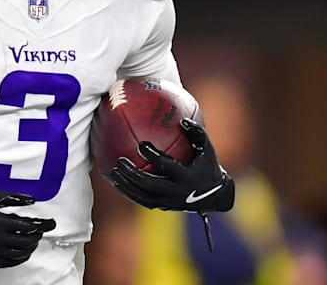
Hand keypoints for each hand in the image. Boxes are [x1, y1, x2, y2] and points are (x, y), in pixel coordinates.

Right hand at [0, 191, 55, 268]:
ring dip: (29, 249)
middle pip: (26, 243)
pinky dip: (17, 259)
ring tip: (34, 241)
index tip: (51, 223)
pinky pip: (6, 262)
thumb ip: (14, 197)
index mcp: (0, 222)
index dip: (43, 225)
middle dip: (37, 237)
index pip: (29, 227)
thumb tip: (32, 200)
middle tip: (42, 230)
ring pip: (18, 255)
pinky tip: (21, 254)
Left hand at [107, 118, 234, 212]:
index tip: (141, 144)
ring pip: (143, 196)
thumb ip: (197, 133)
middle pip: (150, 184)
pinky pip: (142, 201)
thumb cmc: (208, 166)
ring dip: (127, 185)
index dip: (154, 156)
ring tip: (113, 172)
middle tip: (120, 161)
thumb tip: (182, 119)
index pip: (168, 166)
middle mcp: (176, 192)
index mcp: (187, 177)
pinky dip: (129, 192)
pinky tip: (117, 182)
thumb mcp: (207, 149)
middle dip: (133, 174)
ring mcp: (168, 202)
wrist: (213, 197)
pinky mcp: (163, 207)